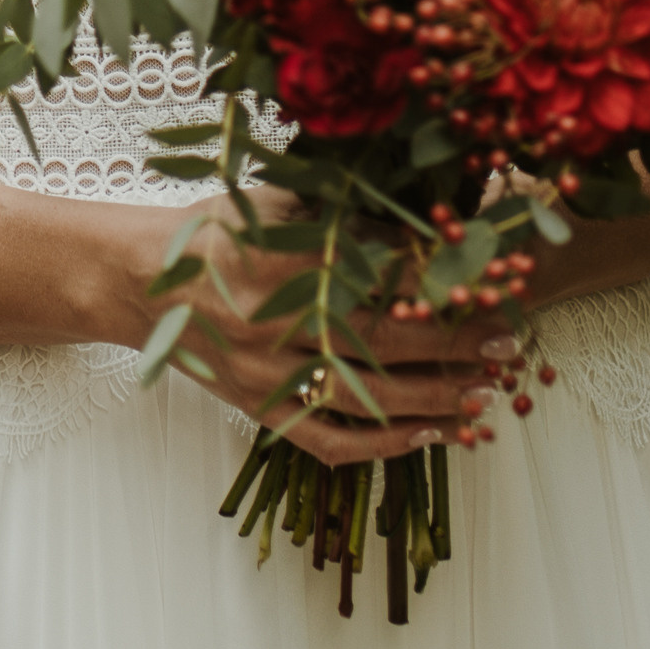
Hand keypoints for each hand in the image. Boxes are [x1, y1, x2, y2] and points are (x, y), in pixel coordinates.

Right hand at [160, 196, 518, 464]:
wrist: (142, 281)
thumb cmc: (218, 229)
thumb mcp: (277, 202)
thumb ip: (344, 214)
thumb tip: (430, 225)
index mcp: (280, 261)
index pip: (380, 276)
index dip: (440, 283)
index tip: (491, 284)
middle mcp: (273, 323)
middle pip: (382, 341)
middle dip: (453, 345)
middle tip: (508, 345)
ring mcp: (265, 376)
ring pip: (365, 399)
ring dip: (434, 401)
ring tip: (488, 396)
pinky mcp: (258, 411)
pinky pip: (329, 441)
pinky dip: (385, 446)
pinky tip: (431, 436)